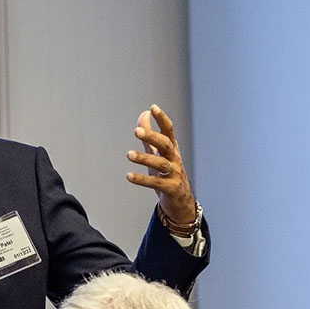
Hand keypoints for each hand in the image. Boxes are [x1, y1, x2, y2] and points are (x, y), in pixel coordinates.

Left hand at [125, 105, 197, 225]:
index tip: (153, 107)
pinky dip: (142, 180)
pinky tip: (129, 176)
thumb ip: (149, 135)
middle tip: (137, 131)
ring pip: (160, 164)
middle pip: (165, 145)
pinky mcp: (170, 188)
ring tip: (129, 154)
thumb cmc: (167, 173)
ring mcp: (174, 174)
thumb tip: (144, 114)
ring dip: (144, 158)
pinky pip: (156, 183)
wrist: (180, 201)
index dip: (162, 119)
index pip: (169, 130)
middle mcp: (174, 159)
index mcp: (171, 148)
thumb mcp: (158, 153)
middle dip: (152, 137)